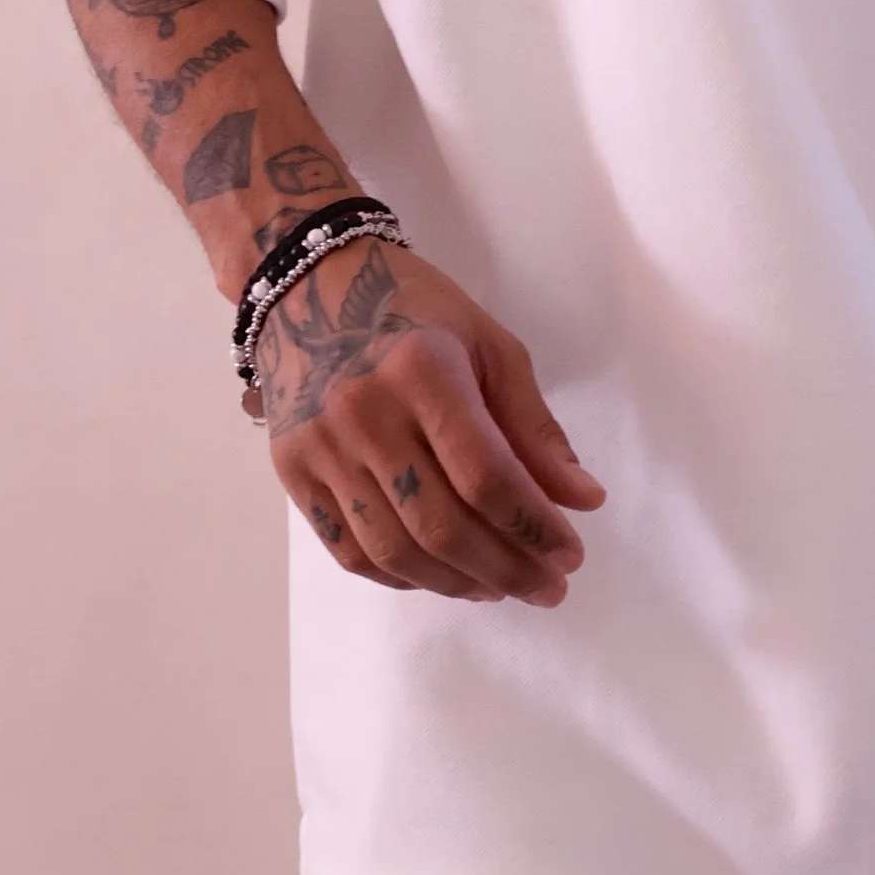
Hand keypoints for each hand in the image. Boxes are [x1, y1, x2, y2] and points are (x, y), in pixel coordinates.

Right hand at [254, 238, 605, 604]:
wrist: (309, 287)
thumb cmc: (413, 306)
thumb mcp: (489, 345)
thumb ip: (532, 426)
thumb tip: (580, 499)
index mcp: (423, 372)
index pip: (486, 476)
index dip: (534, 526)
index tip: (570, 553)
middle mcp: (365, 415)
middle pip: (442, 525)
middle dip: (507, 569)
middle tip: (548, 587)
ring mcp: (321, 450)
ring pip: (396, 552)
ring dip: (458, 584)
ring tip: (501, 588)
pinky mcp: (293, 475)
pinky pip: (351, 552)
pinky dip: (403, 578)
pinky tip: (442, 576)